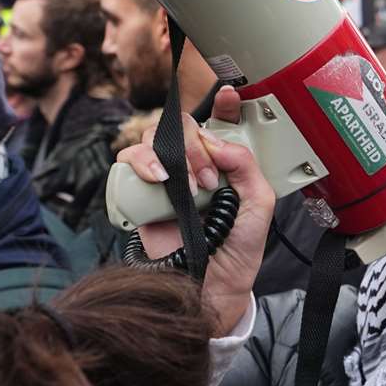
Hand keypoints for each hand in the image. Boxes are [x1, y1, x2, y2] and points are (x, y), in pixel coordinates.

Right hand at [114, 86, 275, 336]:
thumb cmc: (236, 254)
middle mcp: (193, 168)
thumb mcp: (258, 210)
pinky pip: (128, 163)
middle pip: (181, 126)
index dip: (222, 104)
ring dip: (168, 152)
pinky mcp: (140, 195)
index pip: (220, 124)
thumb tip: (216, 143)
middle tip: (207, 178)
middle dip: (194, 142)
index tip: (227, 94)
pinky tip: (157, 179)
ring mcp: (165, 181)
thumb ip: (247, 170)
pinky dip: (140, 162)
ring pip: (152, 138)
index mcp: (224, 167)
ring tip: (184, 183)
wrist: (210, 291)